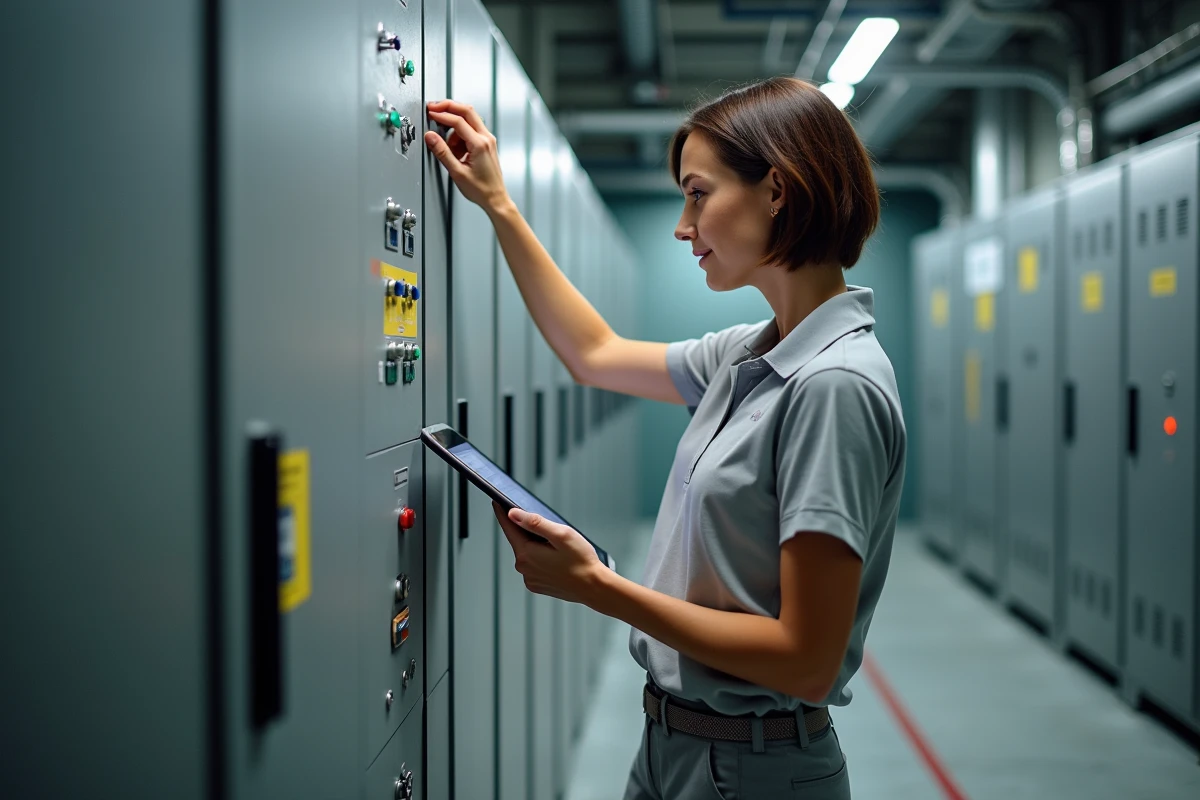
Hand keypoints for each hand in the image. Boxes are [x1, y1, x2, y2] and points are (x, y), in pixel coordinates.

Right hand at [425, 100, 509, 212]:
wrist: (495, 198)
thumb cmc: (481, 189)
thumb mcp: (457, 172)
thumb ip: (442, 152)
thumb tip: (430, 137)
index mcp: (480, 144)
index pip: (458, 121)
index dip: (442, 115)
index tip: (430, 113)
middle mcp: (486, 138)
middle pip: (467, 111)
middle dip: (448, 107)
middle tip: (433, 108)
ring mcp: (488, 140)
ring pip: (469, 119)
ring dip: (454, 127)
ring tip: (449, 148)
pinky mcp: (486, 143)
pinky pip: (471, 130)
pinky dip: (459, 135)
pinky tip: (456, 151)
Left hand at [492, 502, 607, 605]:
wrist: (594, 588)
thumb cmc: (581, 561)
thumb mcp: (561, 534)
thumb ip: (535, 522)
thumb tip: (513, 514)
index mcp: (526, 553)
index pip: (508, 528)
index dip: (502, 513)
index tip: (497, 502)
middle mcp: (523, 568)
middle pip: (519, 541)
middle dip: (529, 532)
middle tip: (548, 528)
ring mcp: (530, 578)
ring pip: (528, 554)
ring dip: (536, 547)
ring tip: (558, 548)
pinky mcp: (537, 585)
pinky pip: (534, 566)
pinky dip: (541, 560)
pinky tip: (557, 560)